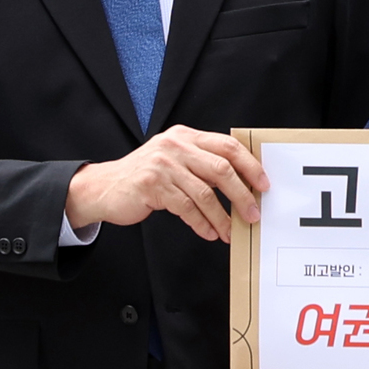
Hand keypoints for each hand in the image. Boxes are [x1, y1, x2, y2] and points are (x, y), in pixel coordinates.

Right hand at [66, 127, 267, 241]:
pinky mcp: (153, 186)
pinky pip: (187, 208)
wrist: (104, 187)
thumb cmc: (146, 178)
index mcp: (185, 136)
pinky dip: (201, 224)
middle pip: (222, 169)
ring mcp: (163, 165)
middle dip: (242, 195)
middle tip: (252, 214)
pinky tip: (208, 233)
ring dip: (222, 217)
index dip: (250, 166)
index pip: (228, 146)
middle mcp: (175, 146)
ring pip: (205, 193)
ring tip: (230, 231)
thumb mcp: (174, 161)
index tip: (264, 185)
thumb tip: (241, 186)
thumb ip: (201, 165)